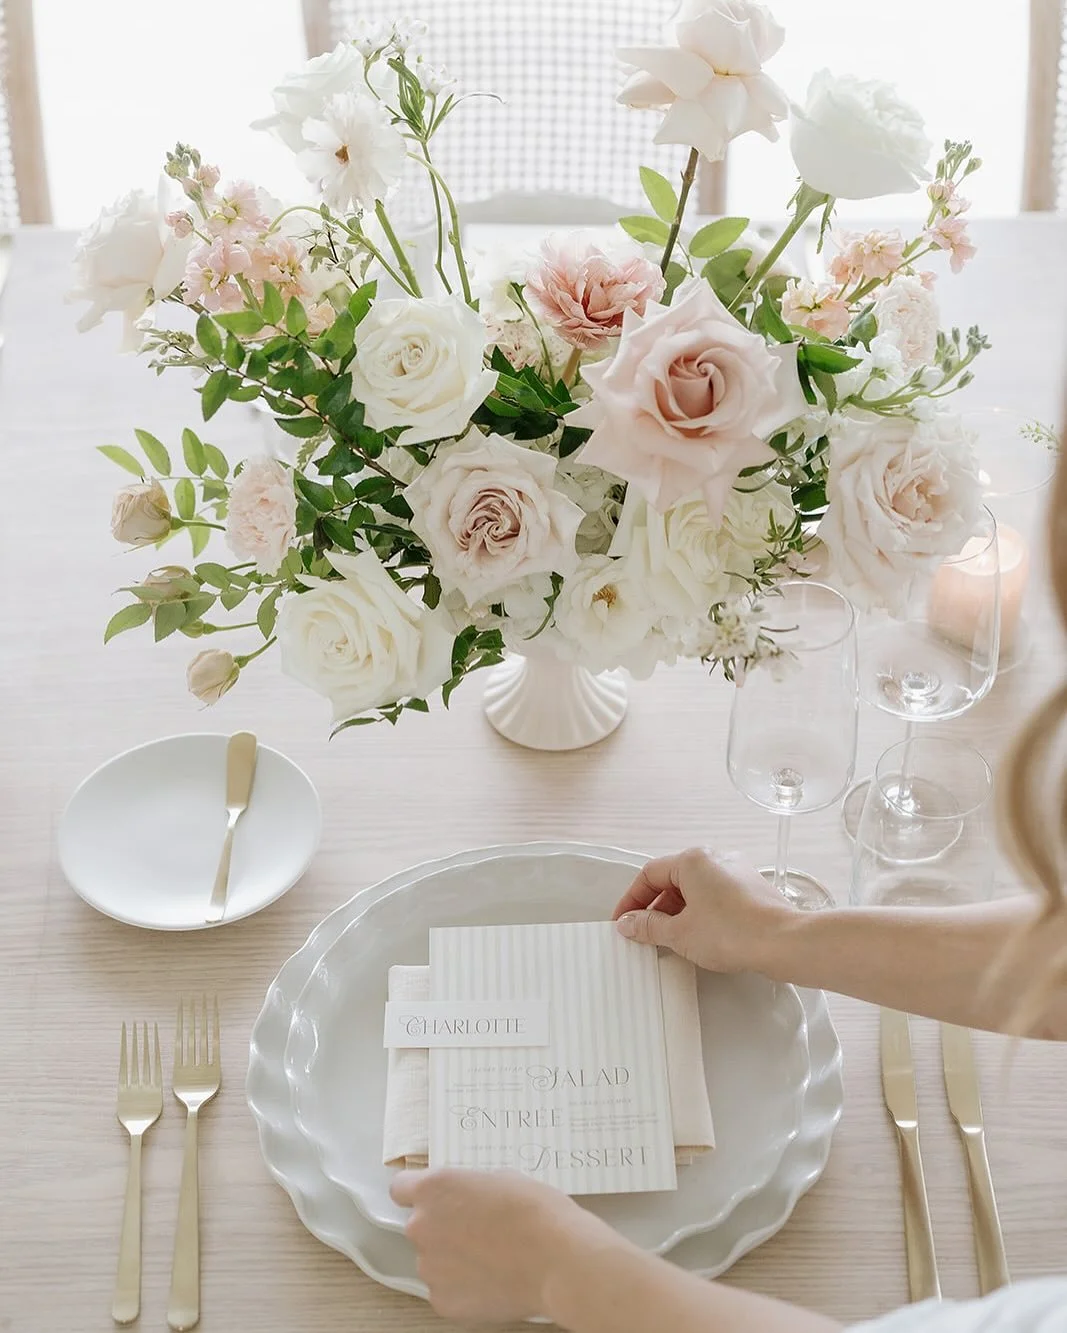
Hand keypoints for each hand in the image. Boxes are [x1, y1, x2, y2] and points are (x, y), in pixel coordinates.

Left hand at [391, 1167, 608, 1322]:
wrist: (557, 1259)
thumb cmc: (535, 1211)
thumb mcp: (499, 1178)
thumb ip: (468, 1189)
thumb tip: (464, 1200)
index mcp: (434, 1189)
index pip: (400, 1188)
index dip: (417, 1193)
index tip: (434, 1199)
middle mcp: (422, 1227)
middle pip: (420, 1226)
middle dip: (442, 1227)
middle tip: (477, 1231)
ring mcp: (430, 1268)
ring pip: (433, 1260)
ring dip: (452, 1258)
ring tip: (492, 1259)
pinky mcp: (443, 1301)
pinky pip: (445, 1289)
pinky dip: (463, 1286)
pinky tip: (492, 1280)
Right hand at [613, 847, 792, 973]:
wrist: (783, 942)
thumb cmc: (735, 931)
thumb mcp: (679, 933)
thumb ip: (649, 926)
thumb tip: (629, 923)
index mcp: (692, 860)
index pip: (649, 875)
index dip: (631, 900)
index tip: (625, 922)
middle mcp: (715, 858)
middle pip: (672, 880)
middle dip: (655, 908)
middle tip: (645, 934)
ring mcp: (736, 872)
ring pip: (695, 889)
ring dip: (678, 912)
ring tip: (672, 940)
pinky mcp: (751, 890)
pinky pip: (715, 897)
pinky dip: (701, 913)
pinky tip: (700, 938)